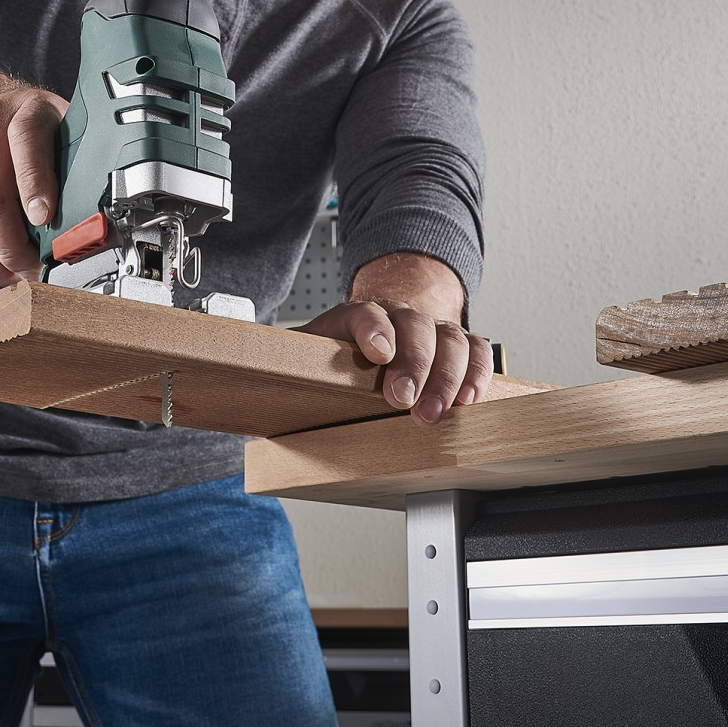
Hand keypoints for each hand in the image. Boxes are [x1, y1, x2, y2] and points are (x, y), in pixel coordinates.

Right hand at [0, 86, 67, 287]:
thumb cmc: (35, 124)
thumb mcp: (63, 129)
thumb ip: (76, 164)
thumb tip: (92, 220)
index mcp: (29, 110)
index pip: (27, 144)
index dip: (34, 186)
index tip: (44, 220)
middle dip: (9, 244)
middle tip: (29, 269)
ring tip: (8, 278)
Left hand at [297, 298, 496, 425]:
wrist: (372, 337)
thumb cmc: (337, 358)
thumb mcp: (306, 357)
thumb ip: (287, 364)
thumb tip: (249, 375)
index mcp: (356, 316)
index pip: (365, 313)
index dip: (373, 330)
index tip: (378, 354)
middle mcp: (398, 315)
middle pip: (414, 325)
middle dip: (414, 363)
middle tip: (404, 401)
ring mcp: (430, 327)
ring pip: (450, 337)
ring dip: (447, 375)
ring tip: (437, 412)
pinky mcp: (455, 345)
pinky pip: (476, 350)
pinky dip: (478, 372)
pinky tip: (469, 399)